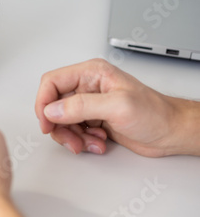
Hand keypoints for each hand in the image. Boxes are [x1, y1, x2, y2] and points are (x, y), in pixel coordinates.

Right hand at [35, 58, 199, 156]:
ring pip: (62, 120)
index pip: (53, 82)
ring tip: (89, 142)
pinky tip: (97, 142)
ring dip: (72, 136)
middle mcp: (87, 87)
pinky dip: (82, 141)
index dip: (44, 102)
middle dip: (59, 125)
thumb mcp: (118, 106)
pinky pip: (74, 131)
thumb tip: (53, 109)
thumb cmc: (155, 113)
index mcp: (91, 73)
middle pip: (54, 104)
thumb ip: (82, 106)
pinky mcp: (93, 119)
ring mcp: (90, 104)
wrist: (172, 132)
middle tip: (70, 139)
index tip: (46, 122)